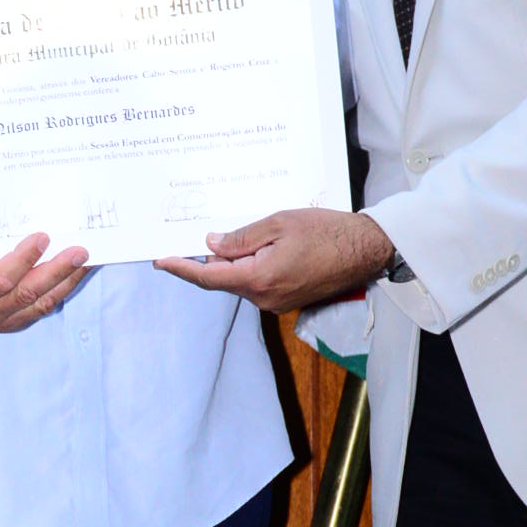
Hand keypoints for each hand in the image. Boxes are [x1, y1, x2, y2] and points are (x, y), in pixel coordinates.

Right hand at [0, 232, 89, 333]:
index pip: (0, 280)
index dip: (23, 260)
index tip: (42, 238)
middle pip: (28, 293)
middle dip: (56, 271)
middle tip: (79, 251)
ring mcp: (3, 321)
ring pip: (41, 303)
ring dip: (67, 282)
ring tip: (87, 261)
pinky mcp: (15, 323)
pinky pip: (43, 308)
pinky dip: (63, 290)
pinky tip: (77, 274)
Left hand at [158, 208, 391, 312]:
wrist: (366, 250)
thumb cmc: (326, 232)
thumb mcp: (278, 223)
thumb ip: (241, 237)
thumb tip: (212, 245)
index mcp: (258, 279)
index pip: (207, 276)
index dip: (182, 268)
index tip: (161, 261)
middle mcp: (263, 298)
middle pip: (223, 279)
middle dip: (212, 259)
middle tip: (206, 233)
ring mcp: (276, 303)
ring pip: (241, 281)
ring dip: (235, 262)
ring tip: (247, 235)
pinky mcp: (287, 301)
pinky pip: (257, 284)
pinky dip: (251, 268)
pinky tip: (261, 248)